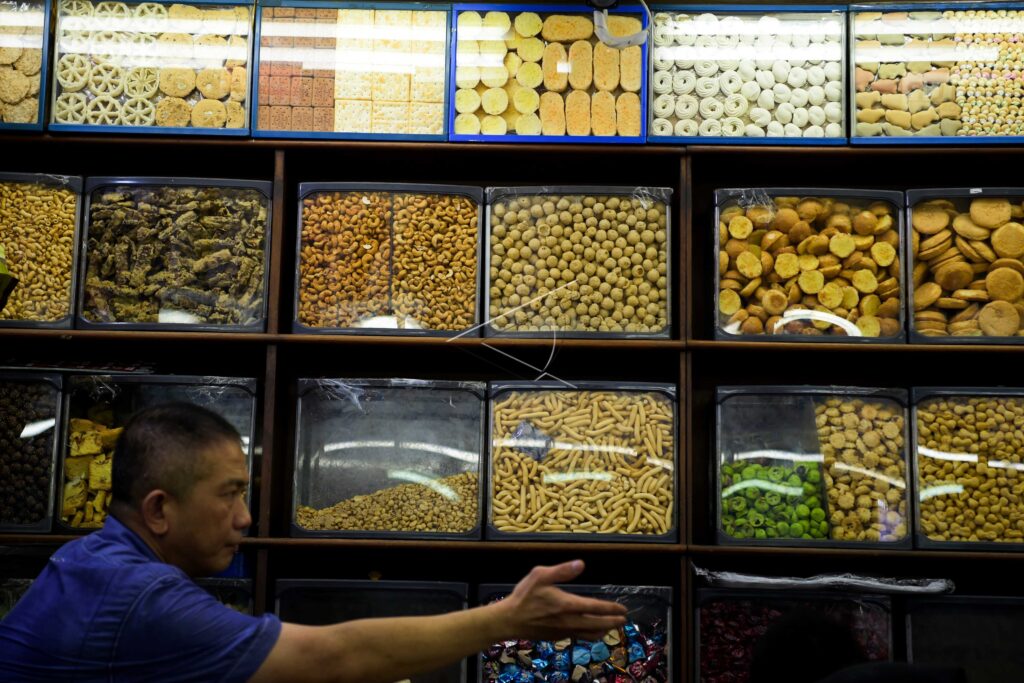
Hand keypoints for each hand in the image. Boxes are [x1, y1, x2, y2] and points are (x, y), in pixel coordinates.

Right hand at [495, 560, 627, 641]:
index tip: (622, 609)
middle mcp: (569, 621)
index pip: (595, 608)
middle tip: (623, 620)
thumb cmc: (524, 596)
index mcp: (567, 604)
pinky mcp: (558, 637)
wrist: (509, 620)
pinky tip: (591, 630)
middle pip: (597, 624)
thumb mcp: (539, 575)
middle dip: (612, 622)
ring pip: (590, 634)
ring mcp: (564, 631)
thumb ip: (561, 570)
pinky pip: (580, 637)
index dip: (611, 609)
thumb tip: (580, 564)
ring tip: (612, 627)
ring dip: (604, 630)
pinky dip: (590, 634)